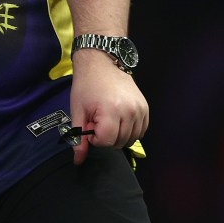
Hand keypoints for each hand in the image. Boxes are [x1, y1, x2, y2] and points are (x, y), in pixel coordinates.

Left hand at [68, 48, 148, 164]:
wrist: (101, 61)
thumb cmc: (86, 84)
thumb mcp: (77, 109)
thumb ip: (78, 137)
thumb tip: (78, 161)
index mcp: (111, 111)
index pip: (106, 142)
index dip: (94, 137)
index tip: (90, 124)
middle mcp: (130, 112)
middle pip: (119, 142)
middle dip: (105, 136)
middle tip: (97, 120)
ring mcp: (140, 110)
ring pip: (131, 139)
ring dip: (118, 134)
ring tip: (107, 118)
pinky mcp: (146, 108)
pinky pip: (141, 131)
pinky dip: (130, 130)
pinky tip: (119, 119)